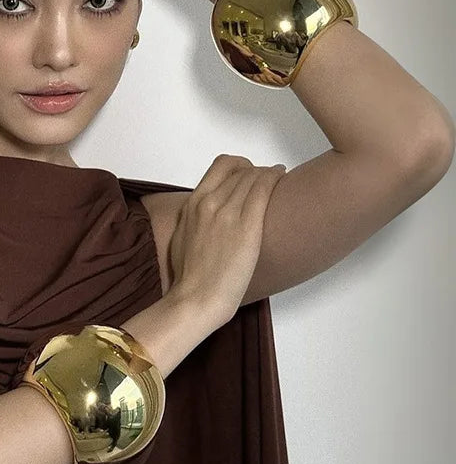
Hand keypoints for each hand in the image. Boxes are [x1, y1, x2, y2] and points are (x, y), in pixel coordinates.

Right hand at [167, 155, 285, 324]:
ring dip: (267, 172)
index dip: (239, 166)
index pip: (220, 167)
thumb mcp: (181, 238)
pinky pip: (262, 189)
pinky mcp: (247, 226)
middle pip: (239, 170)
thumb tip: (203, 216)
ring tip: (277, 178)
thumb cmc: (189, 276)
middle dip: (256, 170)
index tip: (248, 172)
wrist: (197, 297)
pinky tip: (282, 177)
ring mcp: (228, 213)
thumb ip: (193, 220)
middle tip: (266, 178)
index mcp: (193, 204)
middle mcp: (210, 202)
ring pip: (252, 176)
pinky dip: (274, 177)